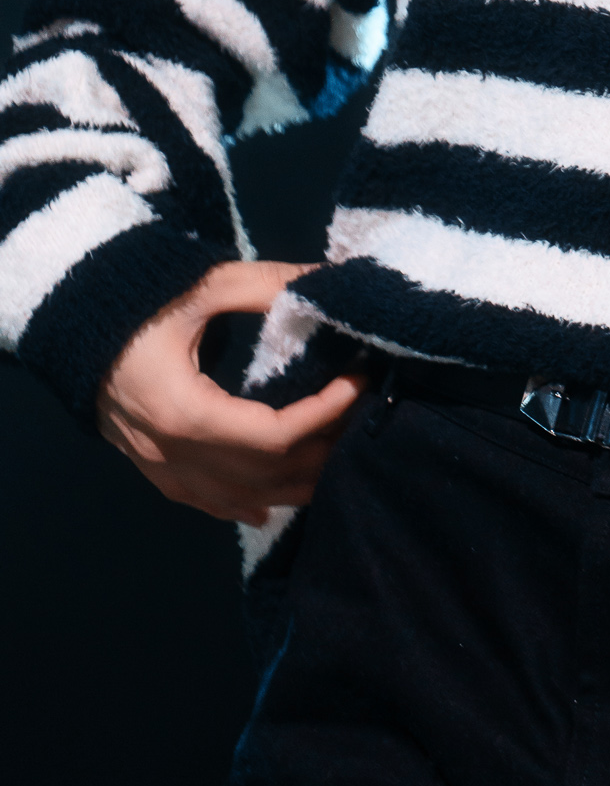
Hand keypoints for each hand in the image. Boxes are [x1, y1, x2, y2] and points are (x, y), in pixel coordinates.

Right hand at [97, 260, 364, 524]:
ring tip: (337, 452)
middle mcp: (174, 454)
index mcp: (186, 413)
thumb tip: (329, 281)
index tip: (359, 382)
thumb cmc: (139, 301)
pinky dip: (245, 503)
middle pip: (264, 474)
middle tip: (361, 414)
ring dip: (292, 482)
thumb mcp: (204, 285)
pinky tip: (270, 504)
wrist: (72, 323)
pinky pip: (206, 502)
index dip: (325, 414)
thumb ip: (268, 286)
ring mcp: (160, 468)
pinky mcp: (153, 469)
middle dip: (321, 448)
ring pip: (240, 497)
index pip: (274, 435)